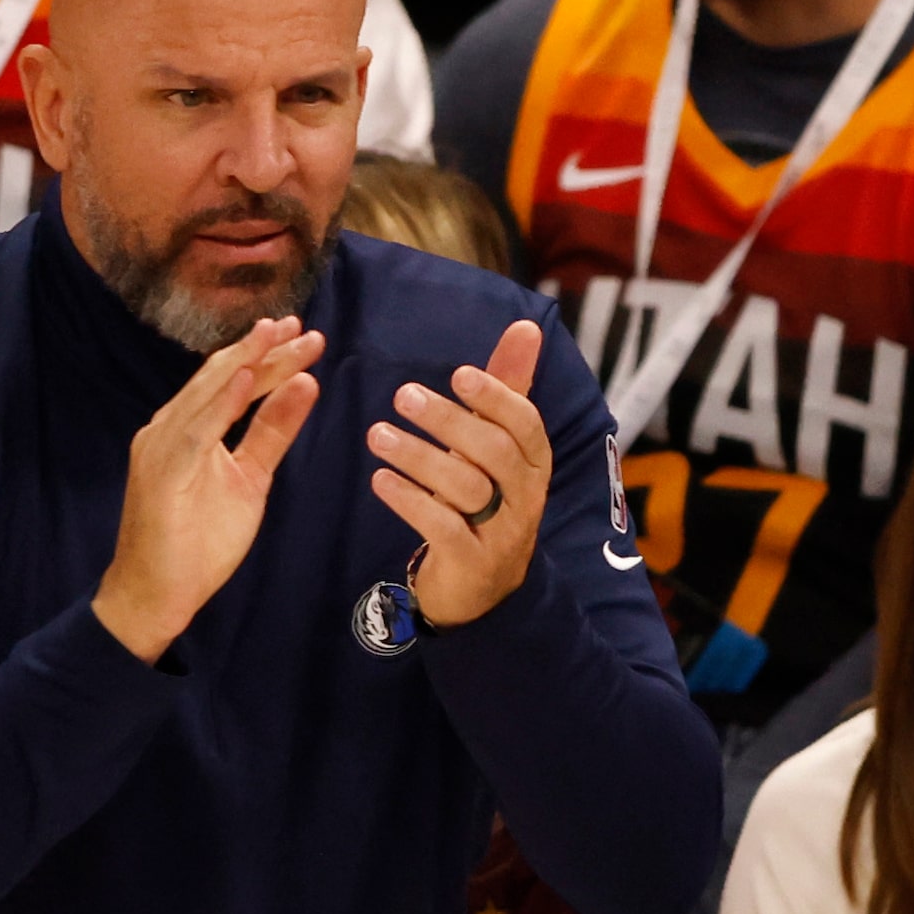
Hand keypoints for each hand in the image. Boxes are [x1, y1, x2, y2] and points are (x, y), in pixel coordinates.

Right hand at [92, 316, 325, 661]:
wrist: (156, 595)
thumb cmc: (196, 543)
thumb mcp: (249, 480)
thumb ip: (272, 433)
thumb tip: (305, 385)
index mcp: (188, 428)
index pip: (231, 382)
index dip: (267, 357)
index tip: (301, 335)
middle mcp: (169, 428)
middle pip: (221, 378)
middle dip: (262, 350)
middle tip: (300, 327)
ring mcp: (161, 446)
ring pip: (208, 393)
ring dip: (246, 363)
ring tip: (279, 336)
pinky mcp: (161, 471)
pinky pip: (196, 430)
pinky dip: (222, 403)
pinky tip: (248, 380)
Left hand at [365, 320, 552, 627]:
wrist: (483, 586)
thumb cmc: (487, 498)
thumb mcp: (498, 445)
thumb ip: (508, 387)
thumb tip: (526, 327)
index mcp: (535, 463)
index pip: (526, 424)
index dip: (495, 397)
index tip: (459, 373)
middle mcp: (525, 497)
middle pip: (494, 452)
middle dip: (449, 421)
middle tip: (403, 395)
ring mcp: (501, 533)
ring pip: (466, 488)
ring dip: (418, 457)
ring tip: (378, 435)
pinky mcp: (471, 562)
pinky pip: (442, 528)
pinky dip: (410, 501)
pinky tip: (380, 481)